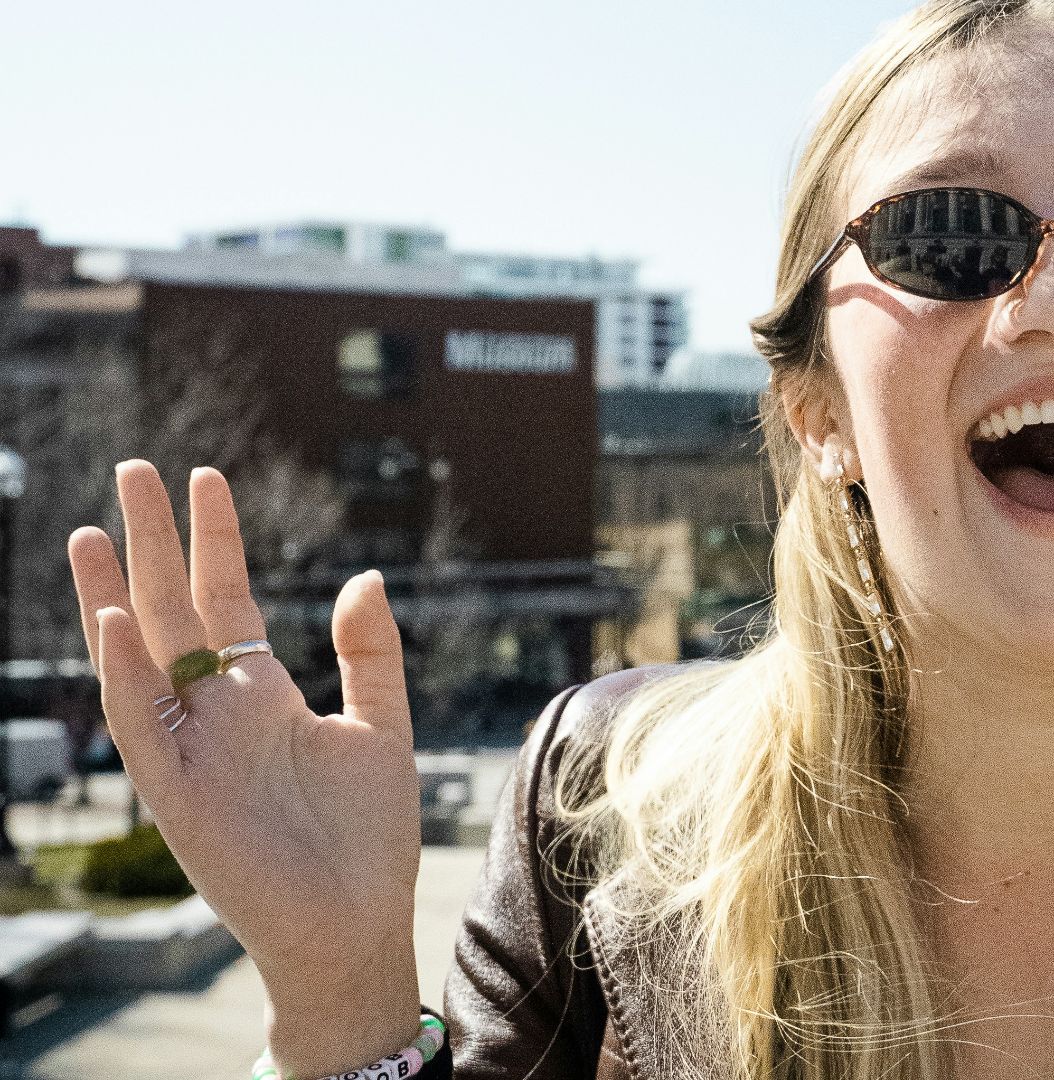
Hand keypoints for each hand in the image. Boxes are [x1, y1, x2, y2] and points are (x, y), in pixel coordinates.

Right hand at [68, 461, 423, 1073]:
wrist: (358, 923)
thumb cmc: (371, 836)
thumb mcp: (384, 727)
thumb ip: (369, 654)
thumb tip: (365, 574)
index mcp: (262, 695)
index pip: (225, 601)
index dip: (215, 540)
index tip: (205, 477)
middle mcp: (216, 715)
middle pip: (172, 613)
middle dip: (153, 544)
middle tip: (132, 468)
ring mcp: (190, 752)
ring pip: (137, 660)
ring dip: (112, 597)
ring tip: (92, 531)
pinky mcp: (177, 797)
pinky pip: (140, 728)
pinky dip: (124, 677)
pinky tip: (114, 622)